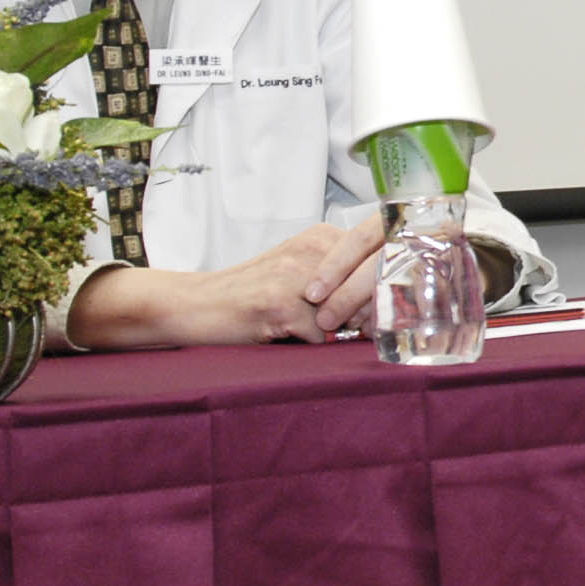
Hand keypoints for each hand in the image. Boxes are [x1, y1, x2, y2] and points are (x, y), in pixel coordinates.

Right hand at [65, 219, 386, 349]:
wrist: (195, 304)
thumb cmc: (251, 296)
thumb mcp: (298, 273)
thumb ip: (340, 281)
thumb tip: (389, 307)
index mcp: (322, 238)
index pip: (381, 261)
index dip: (387, 292)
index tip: (383, 309)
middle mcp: (313, 250)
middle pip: (371, 290)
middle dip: (367, 316)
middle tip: (347, 329)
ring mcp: (296, 275)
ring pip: (348, 315)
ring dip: (338, 333)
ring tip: (309, 330)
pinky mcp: (280, 304)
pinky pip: (319, 337)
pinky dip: (310, 347)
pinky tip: (287, 338)